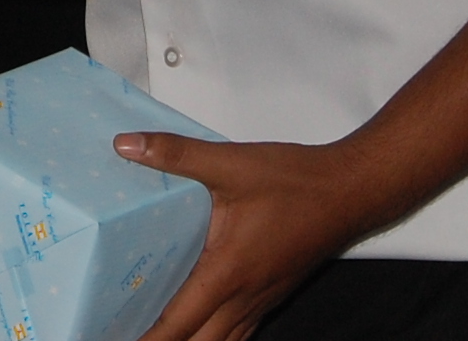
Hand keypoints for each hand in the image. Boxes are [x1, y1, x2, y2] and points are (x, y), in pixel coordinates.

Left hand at [116, 133, 387, 340]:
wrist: (348, 192)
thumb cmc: (294, 182)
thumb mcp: (230, 163)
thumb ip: (177, 154)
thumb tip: (126, 145)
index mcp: (228, 272)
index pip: (180, 321)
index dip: (149, 337)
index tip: (119, 335)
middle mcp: (245, 295)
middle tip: (128, 332)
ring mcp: (262, 298)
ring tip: (157, 333)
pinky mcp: (272, 292)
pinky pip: (240, 330)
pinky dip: (216, 335)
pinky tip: (200, 325)